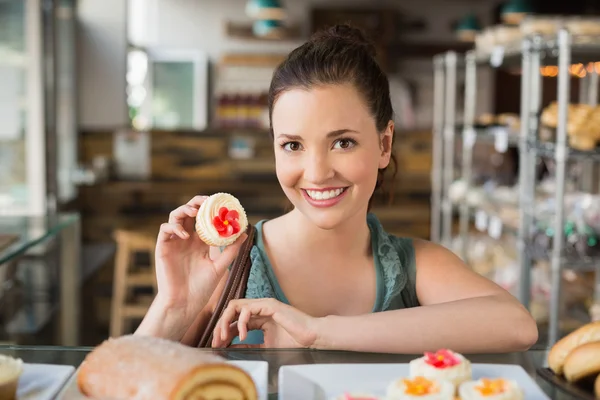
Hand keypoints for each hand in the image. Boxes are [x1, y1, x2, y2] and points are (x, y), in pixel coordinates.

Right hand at [154, 195, 246, 320]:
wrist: (184, 303)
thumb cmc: (202, 288)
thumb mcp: (220, 267)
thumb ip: (231, 250)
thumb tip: (244, 233)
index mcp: (201, 242)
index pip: (204, 219)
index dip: (210, 209)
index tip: (221, 203)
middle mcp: (187, 239)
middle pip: (189, 212)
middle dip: (197, 203)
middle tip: (207, 201)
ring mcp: (175, 242)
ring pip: (176, 216)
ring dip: (184, 210)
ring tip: (195, 212)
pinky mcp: (163, 247)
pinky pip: (165, 229)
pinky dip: (174, 227)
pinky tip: (185, 236)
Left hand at [211, 298, 319, 348]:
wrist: (310, 338)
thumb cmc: (293, 340)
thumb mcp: (265, 346)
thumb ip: (249, 345)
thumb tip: (232, 347)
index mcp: (258, 316)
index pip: (234, 318)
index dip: (224, 331)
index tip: (219, 344)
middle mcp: (259, 308)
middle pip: (230, 309)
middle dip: (220, 325)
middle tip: (217, 340)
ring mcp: (264, 305)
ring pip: (235, 305)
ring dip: (226, 322)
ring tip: (226, 337)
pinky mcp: (269, 305)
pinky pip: (247, 309)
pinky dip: (241, 322)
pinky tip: (243, 336)